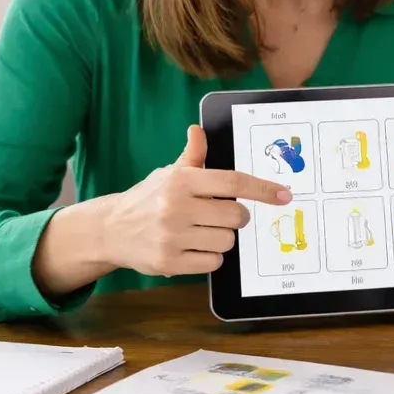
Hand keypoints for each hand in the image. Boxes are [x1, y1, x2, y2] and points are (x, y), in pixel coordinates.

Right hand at [101, 125, 292, 277]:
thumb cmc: (147, 199)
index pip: (232, 183)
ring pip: (227, 241)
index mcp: (181, 181)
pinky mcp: (169, 263)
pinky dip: (209, 257)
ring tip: (199, 232)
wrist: (109, 229)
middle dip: (235, 217)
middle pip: (236, 216)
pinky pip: (213, 262)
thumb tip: (199, 130)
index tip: (284, 195)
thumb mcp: (167, 173)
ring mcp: (172, 237)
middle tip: (219, 215)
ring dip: (221, 238)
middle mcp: (176, 207)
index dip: (262, 189)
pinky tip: (191, 247)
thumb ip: (192, 156)